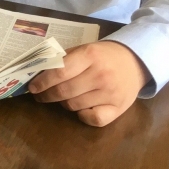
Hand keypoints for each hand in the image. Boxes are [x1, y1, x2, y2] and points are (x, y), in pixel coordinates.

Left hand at [28, 41, 149, 126]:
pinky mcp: (119, 108)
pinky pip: (93, 119)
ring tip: (63, 97)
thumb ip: (64, 60)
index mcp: (90, 56)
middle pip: (65, 91)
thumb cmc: (103, 55)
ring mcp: (111, 93)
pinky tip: (81, 108)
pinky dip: (82, 116)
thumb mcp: (84, 49)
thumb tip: (38, 73)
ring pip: (75, 106)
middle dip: (47, 95)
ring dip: (64, 103)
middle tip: (40, 96)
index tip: (32, 87)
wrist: (135, 61)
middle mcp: (101, 75)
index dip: (42, 82)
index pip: (60, 72)